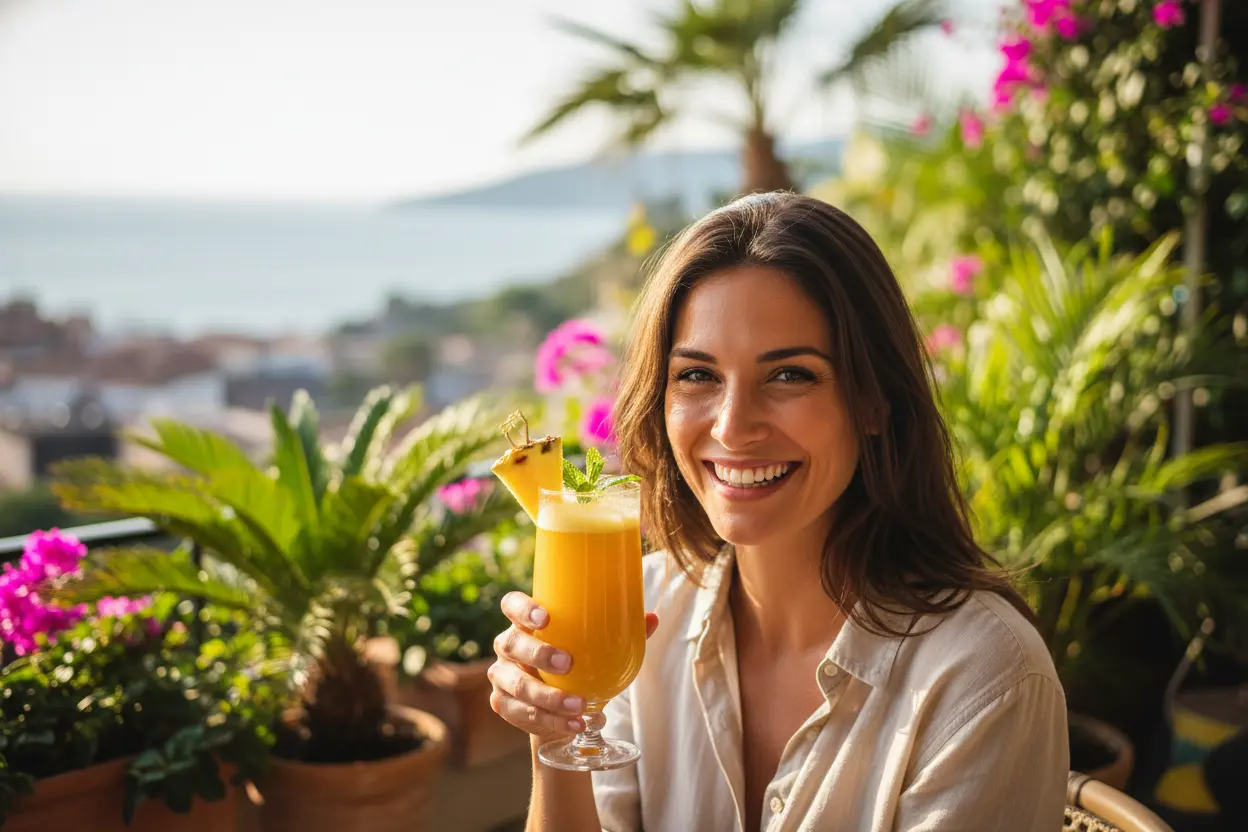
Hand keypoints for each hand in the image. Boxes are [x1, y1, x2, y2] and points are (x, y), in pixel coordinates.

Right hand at [488, 590, 658, 740]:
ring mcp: (502, 677)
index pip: (512, 605)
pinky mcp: (504, 705)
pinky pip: (522, 713)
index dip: (523, 609)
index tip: (545, 618)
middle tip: (567, 663)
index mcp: (525, 623)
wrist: (560, 708)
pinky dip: (550, 720)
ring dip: (548, 696)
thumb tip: (652, 618)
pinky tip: (574, 724)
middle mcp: (508, 646)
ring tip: (579, 705)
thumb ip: (622, 632)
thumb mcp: (597, 648)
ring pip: (516, 685)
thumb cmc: (578, 666)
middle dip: (538, 654)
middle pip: (511, 644)